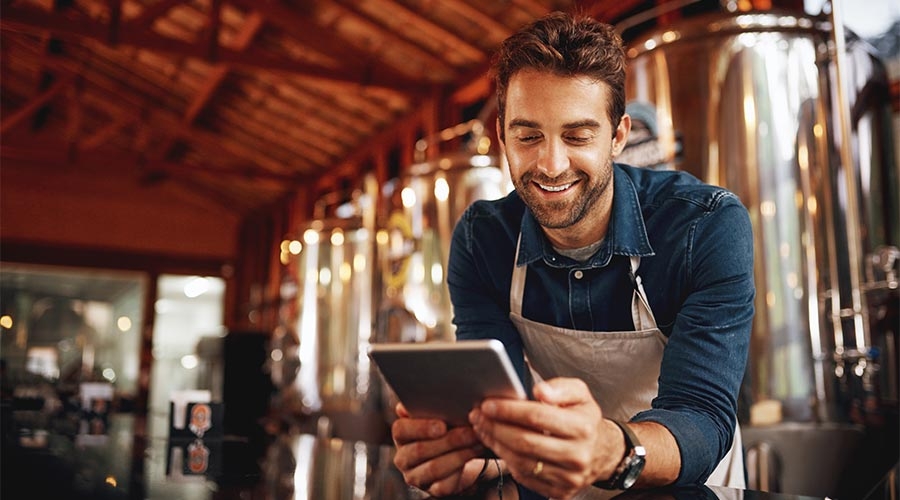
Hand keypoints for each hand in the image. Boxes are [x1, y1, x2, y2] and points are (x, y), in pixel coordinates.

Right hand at [391, 403, 487, 495]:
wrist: (458, 455)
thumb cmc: (448, 427)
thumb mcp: (440, 414)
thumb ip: (431, 404)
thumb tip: (423, 394)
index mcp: (402, 434)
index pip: (401, 429)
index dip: (421, 427)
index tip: (442, 425)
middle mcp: (403, 457)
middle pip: (420, 449)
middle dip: (449, 440)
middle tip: (471, 431)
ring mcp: (415, 475)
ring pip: (434, 467)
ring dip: (459, 454)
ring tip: (477, 442)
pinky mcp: (432, 489)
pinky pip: (444, 484)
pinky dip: (461, 470)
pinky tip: (474, 457)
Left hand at [469, 378, 623, 499]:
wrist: (602, 452)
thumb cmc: (584, 419)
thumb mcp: (580, 394)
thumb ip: (561, 387)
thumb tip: (540, 390)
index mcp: (583, 428)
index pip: (537, 417)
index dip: (508, 410)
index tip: (488, 404)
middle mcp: (578, 455)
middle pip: (524, 441)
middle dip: (495, 427)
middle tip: (478, 415)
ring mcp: (568, 477)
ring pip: (521, 461)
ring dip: (496, 444)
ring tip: (483, 428)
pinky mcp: (559, 491)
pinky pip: (524, 476)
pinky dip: (506, 460)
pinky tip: (497, 445)